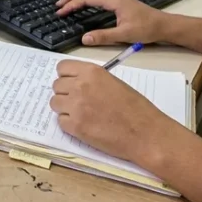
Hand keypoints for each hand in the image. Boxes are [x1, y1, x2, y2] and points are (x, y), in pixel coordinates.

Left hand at [51, 60, 178, 165]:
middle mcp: (80, 86)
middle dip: (65, 93)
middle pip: (56, 86)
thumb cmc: (136, 108)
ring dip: (65, 108)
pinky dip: (69, 124)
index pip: (62, 67)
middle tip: (78, 102)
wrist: (146, 134)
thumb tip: (76, 83)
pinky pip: (60, 121)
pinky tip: (83, 125)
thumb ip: (92, 80)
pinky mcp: (75, 126)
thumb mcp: (114, 83)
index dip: (65, 76)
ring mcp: (76, 106)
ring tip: (81, 114)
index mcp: (91, 72)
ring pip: (54, 103)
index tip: (71, 83)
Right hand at [57, 0, 168, 45]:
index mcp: (113, 0)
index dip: (71, 4)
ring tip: (67, 2)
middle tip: (59, 4)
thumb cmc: (147, 29)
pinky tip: (84, 3)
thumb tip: (84, 39)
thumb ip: (103, 36)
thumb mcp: (125, 35)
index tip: (61, 12)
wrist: (164, 25)